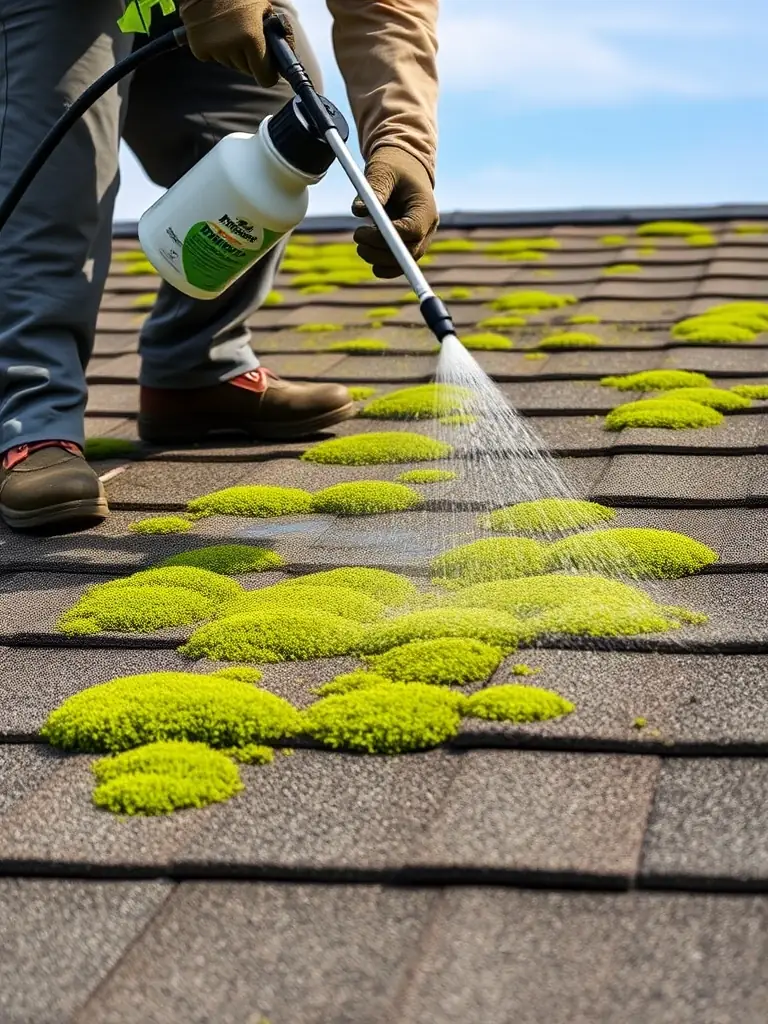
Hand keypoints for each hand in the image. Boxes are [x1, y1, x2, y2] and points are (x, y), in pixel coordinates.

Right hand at [178, 0, 292, 84]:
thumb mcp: (263, 8)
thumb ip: (273, 34)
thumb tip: (282, 57)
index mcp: (252, 38)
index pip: (265, 78)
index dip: (268, 74)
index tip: (268, 69)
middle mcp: (233, 47)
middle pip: (248, 70)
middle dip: (250, 59)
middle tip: (246, 38)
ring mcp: (215, 49)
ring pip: (231, 64)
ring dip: (233, 54)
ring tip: (230, 31)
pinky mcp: (199, 49)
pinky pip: (214, 59)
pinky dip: (216, 50)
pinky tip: (216, 33)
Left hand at [351, 147, 438, 278]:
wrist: (404, 167)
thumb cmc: (394, 166)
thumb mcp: (382, 169)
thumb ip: (373, 188)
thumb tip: (359, 211)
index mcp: (425, 207)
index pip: (413, 230)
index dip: (389, 237)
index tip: (364, 231)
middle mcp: (427, 227)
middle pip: (409, 251)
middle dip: (381, 251)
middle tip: (357, 237)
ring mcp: (421, 239)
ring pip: (403, 262)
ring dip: (378, 259)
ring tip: (360, 244)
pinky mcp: (410, 246)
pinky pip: (400, 265)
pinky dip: (384, 267)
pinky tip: (370, 259)